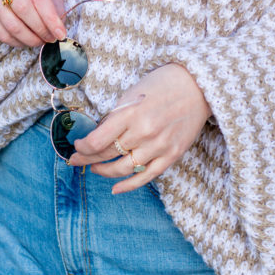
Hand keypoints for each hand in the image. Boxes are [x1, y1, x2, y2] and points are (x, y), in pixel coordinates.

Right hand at [0, 0, 65, 47]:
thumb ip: (55, 7)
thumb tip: (59, 30)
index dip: (51, 19)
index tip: (60, 34)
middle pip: (23, 10)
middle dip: (40, 29)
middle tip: (50, 39)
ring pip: (12, 26)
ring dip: (30, 39)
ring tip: (39, 41)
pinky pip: (1, 34)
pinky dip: (17, 42)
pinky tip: (25, 40)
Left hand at [69, 63, 210, 193]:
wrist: (198, 87)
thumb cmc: (162, 85)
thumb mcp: (132, 94)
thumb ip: (116, 116)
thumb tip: (98, 135)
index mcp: (131, 114)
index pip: (98, 141)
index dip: (83, 147)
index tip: (77, 145)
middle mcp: (144, 132)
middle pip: (107, 155)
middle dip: (87, 158)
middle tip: (77, 159)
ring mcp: (159, 146)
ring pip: (123, 169)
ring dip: (104, 171)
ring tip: (95, 168)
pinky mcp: (171, 156)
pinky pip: (146, 177)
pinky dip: (128, 186)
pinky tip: (115, 188)